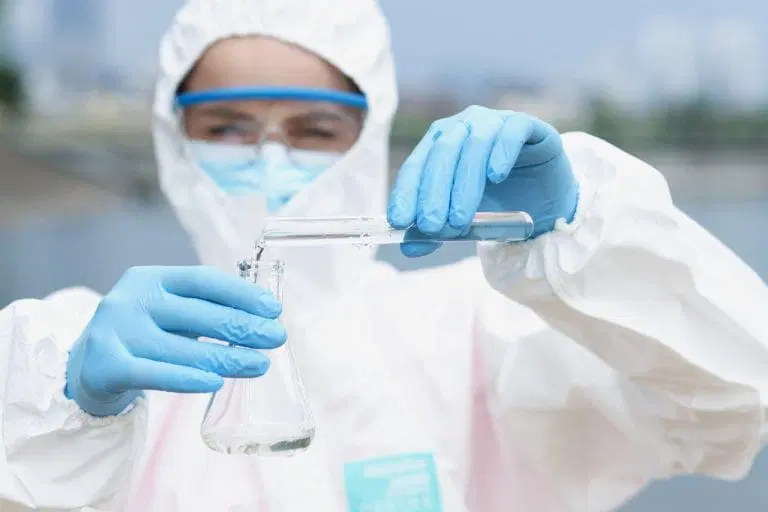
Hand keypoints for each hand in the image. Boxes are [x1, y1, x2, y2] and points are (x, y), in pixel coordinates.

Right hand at [65, 266, 286, 416]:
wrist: (86, 366)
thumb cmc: (143, 334)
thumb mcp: (167, 311)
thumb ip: (204, 310)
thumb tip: (263, 320)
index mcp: (151, 278)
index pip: (203, 280)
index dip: (241, 293)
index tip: (273, 309)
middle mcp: (131, 299)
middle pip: (198, 314)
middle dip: (243, 326)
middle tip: (276, 338)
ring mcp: (116, 331)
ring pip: (183, 348)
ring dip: (227, 357)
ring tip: (259, 365)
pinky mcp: (106, 366)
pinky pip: (156, 375)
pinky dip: (187, 379)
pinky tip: (216, 382)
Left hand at [387, 106, 578, 256]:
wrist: (543, 197)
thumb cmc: (496, 202)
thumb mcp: (462, 219)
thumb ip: (436, 230)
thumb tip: (409, 247)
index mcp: (438, 144)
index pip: (416, 165)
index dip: (407, 192)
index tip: (400, 221)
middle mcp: (463, 126)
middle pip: (442, 153)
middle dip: (434, 192)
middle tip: (432, 226)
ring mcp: (495, 121)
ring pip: (474, 144)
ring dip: (464, 184)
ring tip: (461, 220)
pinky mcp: (527, 125)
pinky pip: (512, 132)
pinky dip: (501, 152)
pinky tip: (495, 176)